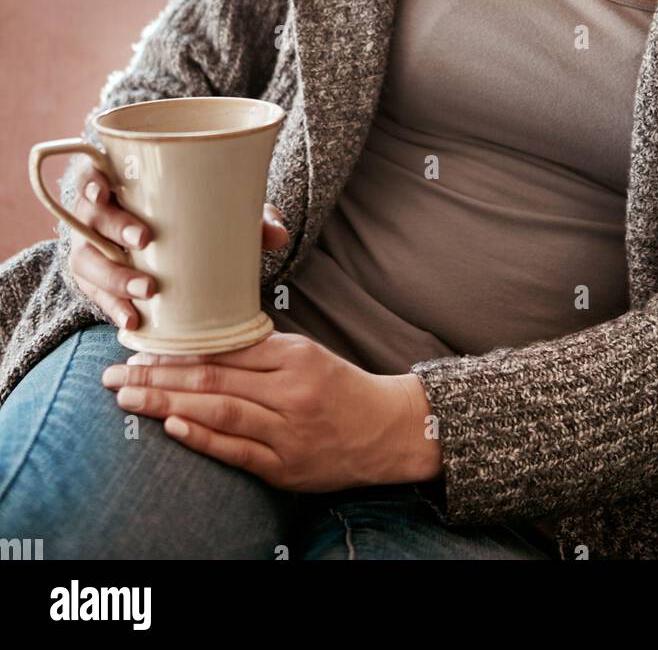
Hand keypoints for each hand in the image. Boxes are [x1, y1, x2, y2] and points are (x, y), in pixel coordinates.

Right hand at [67, 156, 288, 329]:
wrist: (183, 248)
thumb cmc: (198, 216)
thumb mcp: (224, 209)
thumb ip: (252, 217)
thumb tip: (277, 235)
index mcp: (120, 183)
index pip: (92, 172)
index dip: (91, 178)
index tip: (104, 188)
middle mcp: (98, 216)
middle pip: (90, 217)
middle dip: (113, 227)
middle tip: (144, 240)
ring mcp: (94, 250)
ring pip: (88, 261)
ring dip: (113, 276)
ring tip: (145, 292)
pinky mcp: (99, 283)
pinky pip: (96, 295)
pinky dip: (113, 307)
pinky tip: (132, 321)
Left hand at [101, 332, 441, 490]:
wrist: (387, 431)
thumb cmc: (340, 388)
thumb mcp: (306, 355)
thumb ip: (261, 351)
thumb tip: (202, 345)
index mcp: (293, 357)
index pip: (223, 350)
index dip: (177, 351)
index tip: (139, 349)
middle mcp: (289, 391)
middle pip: (213, 379)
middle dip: (157, 376)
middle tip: (115, 374)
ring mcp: (287, 431)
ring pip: (220, 411)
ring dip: (168, 404)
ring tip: (130, 399)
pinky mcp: (286, 467)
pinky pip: (237, 450)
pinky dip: (203, 437)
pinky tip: (173, 425)